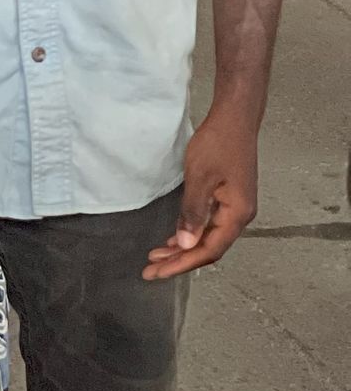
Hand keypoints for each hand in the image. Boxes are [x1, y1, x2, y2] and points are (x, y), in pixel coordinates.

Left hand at [144, 101, 257, 279]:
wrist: (235, 118)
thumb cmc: (218, 143)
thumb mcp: (200, 177)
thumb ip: (193, 212)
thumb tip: (186, 246)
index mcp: (238, 214)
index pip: (209, 250)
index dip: (183, 263)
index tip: (158, 272)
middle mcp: (240, 215)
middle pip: (209, 247)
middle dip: (179, 260)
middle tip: (151, 270)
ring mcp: (235, 207)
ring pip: (208, 236)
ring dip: (183, 248)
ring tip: (157, 257)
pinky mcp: (228, 197)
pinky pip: (209, 223)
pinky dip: (190, 232)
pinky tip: (175, 237)